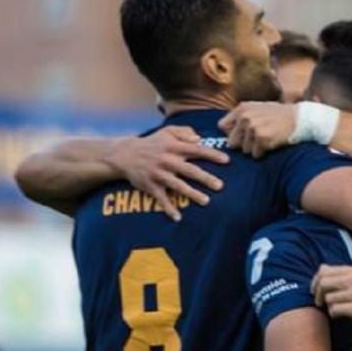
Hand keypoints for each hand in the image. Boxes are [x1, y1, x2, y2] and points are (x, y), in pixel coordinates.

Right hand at [105, 126, 227, 220]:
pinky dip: (168, 208)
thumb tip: (200, 139)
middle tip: (220, 186)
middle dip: (205, 178)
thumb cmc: (152, 143)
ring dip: (192, 194)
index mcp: (174, 147)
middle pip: (189, 170)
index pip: (196, 150)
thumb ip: (185, 132)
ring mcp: (158, 174)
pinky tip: (178, 218)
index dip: (212, 154)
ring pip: (177, 185)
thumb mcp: (167, 132)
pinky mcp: (150, 186)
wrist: (124, 154)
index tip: (227, 160)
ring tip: (206, 201)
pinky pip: (161, 198)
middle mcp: (167, 160)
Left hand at [219, 102, 297, 157]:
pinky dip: (263, 153)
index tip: (240, 136)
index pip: (222, 126)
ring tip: (266, 140)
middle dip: (243, 144)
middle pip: (232, 142)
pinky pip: (256, 154)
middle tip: (256, 140)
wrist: (299, 119)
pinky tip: (272, 144)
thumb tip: (225, 131)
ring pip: (244, 150)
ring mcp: (253, 127)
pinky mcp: (262, 138)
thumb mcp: (257, 109)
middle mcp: (245, 116)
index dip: (231, 133)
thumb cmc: (279, 115)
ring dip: (254, 149)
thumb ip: (241, 117)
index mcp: (242, 108)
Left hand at [311, 265, 351, 332]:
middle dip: (318, 295)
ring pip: (328, 299)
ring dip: (329, 306)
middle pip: (323, 284)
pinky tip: (341, 315)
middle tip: (320, 303)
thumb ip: (340, 274)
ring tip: (338, 308)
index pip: (323, 271)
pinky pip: (335, 310)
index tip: (315, 292)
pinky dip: (334, 314)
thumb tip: (320, 268)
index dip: (315, 283)